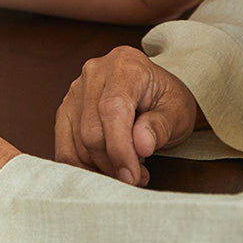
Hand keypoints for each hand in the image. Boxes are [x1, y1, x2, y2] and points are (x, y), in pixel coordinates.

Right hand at [55, 46, 196, 186]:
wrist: (155, 93)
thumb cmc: (167, 101)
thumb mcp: (178, 112)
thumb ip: (161, 126)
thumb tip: (141, 143)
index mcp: (125, 66)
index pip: (112, 110)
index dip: (120, 148)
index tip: (132, 175)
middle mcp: (95, 73)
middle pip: (91, 131)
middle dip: (113, 163)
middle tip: (137, 176)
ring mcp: (76, 91)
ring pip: (77, 143)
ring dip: (102, 168)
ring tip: (127, 169)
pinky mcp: (66, 109)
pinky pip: (65, 147)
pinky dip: (83, 167)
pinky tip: (105, 171)